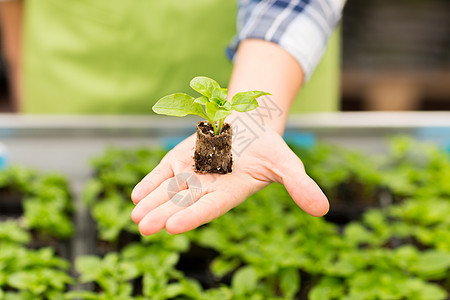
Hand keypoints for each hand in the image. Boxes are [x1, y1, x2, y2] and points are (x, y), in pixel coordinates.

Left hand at [130, 120, 328, 234]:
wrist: (248, 127)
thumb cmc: (267, 147)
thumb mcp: (285, 163)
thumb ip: (299, 185)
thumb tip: (324, 210)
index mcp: (230, 192)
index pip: (209, 208)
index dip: (192, 216)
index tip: (173, 227)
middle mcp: (207, 187)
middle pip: (183, 203)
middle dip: (164, 214)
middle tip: (144, 227)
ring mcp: (191, 174)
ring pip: (168, 191)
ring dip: (151, 202)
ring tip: (135, 216)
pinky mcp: (179, 160)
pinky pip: (162, 173)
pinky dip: (150, 182)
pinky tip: (136, 194)